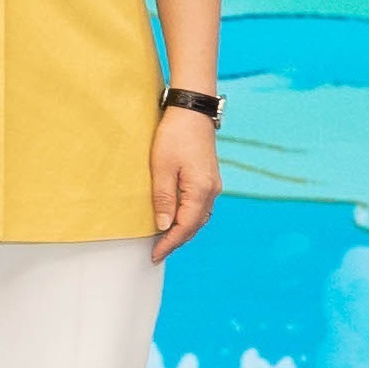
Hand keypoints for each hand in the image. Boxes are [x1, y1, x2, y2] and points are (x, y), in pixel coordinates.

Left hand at [149, 100, 222, 257]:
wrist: (192, 112)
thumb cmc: (174, 136)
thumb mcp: (161, 167)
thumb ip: (163, 198)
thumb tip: (163, 226)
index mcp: (201, 190)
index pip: (185, 226)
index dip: (170, 243)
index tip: (155, 255)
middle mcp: (212, 191)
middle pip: (194, 225)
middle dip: (176, 241)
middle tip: (157, 253)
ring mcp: (213, 185)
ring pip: (198, 217)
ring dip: (183, 231)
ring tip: (164, 241)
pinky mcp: (208, 179)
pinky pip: (200, 207)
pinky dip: (188, 218)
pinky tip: (176, 220)